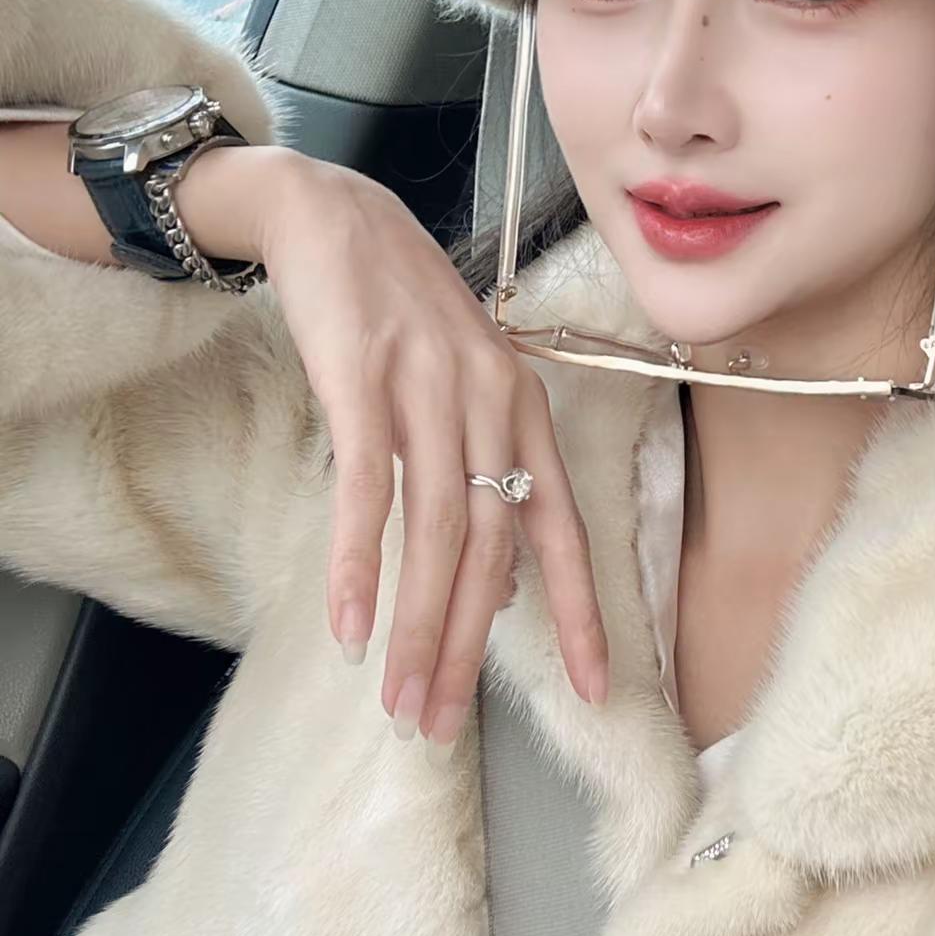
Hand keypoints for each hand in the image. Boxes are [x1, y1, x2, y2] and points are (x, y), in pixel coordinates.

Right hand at [180, 145, 608, 742]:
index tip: (601, 690)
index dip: (583, 612)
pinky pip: (367, 491)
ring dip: (417, 625)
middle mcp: (494, 401)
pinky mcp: (364, 378)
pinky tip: (348, 624)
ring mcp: (431, 388)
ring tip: (399, 697)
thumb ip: (483, 484)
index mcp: (526, 410)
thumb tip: (496, 592)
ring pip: (438, 532)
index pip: (565, 529)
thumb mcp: (457, 395)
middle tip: (440, 722)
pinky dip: (359, 564)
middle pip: (493, 547)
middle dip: (467, 646)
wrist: (332, 214)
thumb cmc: (397, 316)